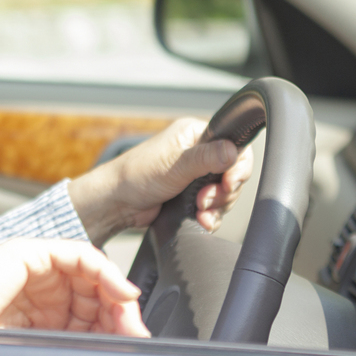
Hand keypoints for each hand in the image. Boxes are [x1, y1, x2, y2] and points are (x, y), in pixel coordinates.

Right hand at [0, 240, 148, 336]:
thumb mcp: (32, 344)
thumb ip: (64, 343)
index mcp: (40, 309)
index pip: (88, 311)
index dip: (113, 325)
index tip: (132, 343)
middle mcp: (42, 287)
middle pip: (95, 293)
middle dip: (120, 314)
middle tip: (136, 333)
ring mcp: (38, 267)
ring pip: (92, 274)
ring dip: (116, 295)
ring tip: (129, 317)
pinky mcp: (33, 253)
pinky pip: (79, 255)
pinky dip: (104, 271)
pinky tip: (119, 291)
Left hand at [67, 118, 253, 244]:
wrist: (117, 203)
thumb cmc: (136, 176)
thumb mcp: (174, 165)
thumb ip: (206, 158)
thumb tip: (233, 150)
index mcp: (195, 134)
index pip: (235, 145)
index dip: (238, 167)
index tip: (228, 183)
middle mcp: (198, 152)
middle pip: (234, 173)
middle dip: (224, 192)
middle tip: (205, 200)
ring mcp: (197, 174)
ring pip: (226, 193)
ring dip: (217, 207)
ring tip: (200, 212)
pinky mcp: (193, 194)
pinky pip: (215, 207)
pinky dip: (211, 216)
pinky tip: (201, 221)